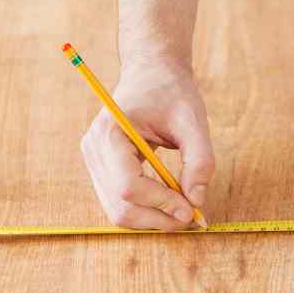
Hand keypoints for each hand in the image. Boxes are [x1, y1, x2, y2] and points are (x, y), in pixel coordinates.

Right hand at [80, 58, 214, 229]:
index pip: (128, 186)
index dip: (161, 203)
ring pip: (118, 211)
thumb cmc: (171, 91)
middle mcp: (94, 150)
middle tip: (193, 217)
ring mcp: (94, 162)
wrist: (152, 73)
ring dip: (153, 219)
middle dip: (158, 218)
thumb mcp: (193, 120)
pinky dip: (146, 210)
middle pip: (120, 206)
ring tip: (184, 211)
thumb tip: (197, 202)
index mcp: (110, 132)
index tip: (192, 209)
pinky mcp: (102, 170)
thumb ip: (200, 160)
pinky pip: (120, 203)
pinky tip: (171, 202)